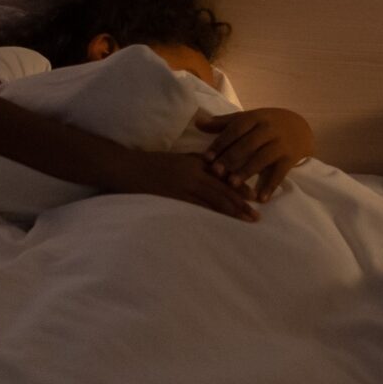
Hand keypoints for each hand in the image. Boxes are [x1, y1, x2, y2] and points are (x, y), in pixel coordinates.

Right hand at [123, 152, 259, 221]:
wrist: (127, 167)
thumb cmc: (152, 163)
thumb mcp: (178, 158)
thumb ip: (198, 162)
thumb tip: (216, 169)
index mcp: (196, 163)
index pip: (223, 176)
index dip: (239, 188)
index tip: (253, 196)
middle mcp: (193, 173)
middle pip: (222, 190)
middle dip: (240, 204)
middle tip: (255, 216)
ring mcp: (183, 186)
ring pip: (213, 200)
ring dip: (231, 212)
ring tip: (245, 221)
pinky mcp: (173, 198)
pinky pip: (196, 208)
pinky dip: (210, 217)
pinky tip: (220, 225)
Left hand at [195, 109, 313, 202]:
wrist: (300, 128)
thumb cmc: (266, 125)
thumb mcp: (248, 119)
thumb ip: (223, 123)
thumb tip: (197, 123)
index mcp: (256, 117)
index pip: (236, 129)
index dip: (221, 143)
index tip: (206, 158)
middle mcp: (269, 129)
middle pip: (248, 144)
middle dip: (231, 158)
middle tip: (215, 172)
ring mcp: (281, 144)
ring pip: (263, 158)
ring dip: (247, 171)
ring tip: (232, 184)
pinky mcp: (291, 158)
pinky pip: (280, 173)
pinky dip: (270, 186)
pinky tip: (260, 198)